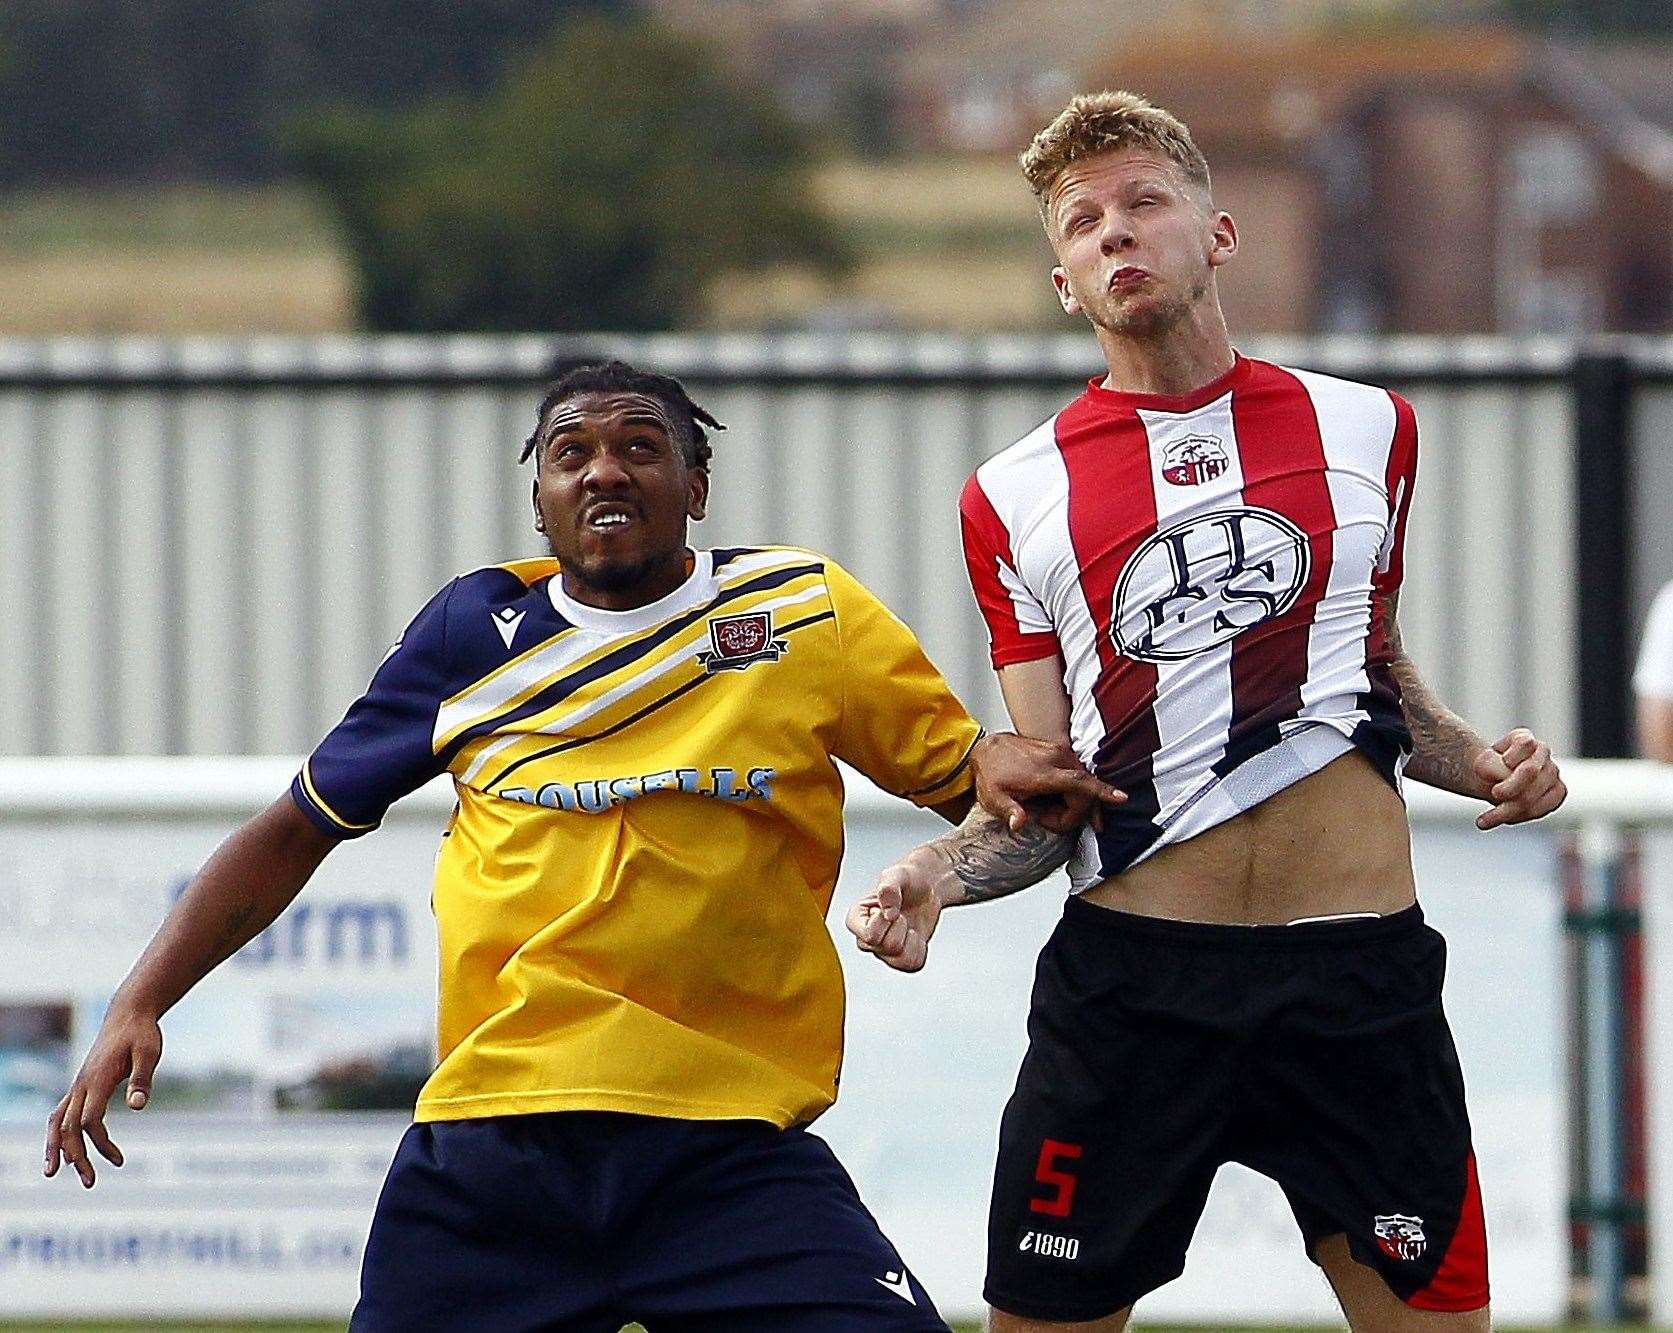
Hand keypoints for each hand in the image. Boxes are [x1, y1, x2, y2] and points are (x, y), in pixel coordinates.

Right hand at [44, 1006, 161, 1188]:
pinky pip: (61, 1113)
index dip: (99, 1142)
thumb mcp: (150, 1052)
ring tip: (54, 1173)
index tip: (117, 1159)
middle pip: (69, 1127)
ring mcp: (78, 1084)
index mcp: (97, 1079)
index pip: (89, 1120)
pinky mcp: (81, 1085)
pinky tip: (64, 1150)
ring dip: (57, 1147)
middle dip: (76, 1156)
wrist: (129, 1014)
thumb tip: (138, 1108)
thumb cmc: (142, 1033)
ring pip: (57, 1121)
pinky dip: (59, 1133)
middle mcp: (81, 1084)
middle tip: (89, 1183)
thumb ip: (142, 1079)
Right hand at [845, 852, 945, 972]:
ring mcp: (883, 951)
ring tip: (907, 924)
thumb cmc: (906, 880)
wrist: (926, 888)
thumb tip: (888, 911)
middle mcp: (866, 938)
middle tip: (900, 913)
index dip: (885, 921)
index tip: (887, 907)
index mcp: (856, 918)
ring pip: (899, 960)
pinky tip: (915, 934)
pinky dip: (920, 948)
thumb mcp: (897, 874)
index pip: (869, 935)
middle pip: (886, 948)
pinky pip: (912, 964)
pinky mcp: (900, 958)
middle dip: (901, 927)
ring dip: (911, 939)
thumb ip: (889, 888)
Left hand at [972, 732, 1124, 834]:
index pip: (1078, 782)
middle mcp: (1055, 758)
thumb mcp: (994, 797)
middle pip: (1084, 790)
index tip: (1120, 798)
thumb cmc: (992, 773)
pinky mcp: (1060, 752)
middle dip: (1073, 813)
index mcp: (1042, 772)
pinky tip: (1064, 802)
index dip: (1101, 792)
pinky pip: (1078, 774)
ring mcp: (1059, 752)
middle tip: (1046, 822)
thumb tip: (1018, 824)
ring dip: (1074, 802)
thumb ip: (1009, 811)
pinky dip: (1077, 790)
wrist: (988, 749)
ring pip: (1083, 782)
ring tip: (1046, 812)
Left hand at [1472, 729, 1566, 830]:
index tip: (1487, 769)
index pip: (1525, 744)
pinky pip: (1541, 809)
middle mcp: (1543, 753)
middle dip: (1509, 788)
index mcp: (1524, 738)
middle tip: (1492, 795)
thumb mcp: (1481, 765)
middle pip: (1531, 771)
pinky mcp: (1557, 793)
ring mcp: (1553, 773)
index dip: (1508, 759)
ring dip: (1506, 811)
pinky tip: (1502, 820)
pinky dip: (1517, 817)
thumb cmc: (1488, 770)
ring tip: (1483, 821)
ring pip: (1534, 795)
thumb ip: (1490, 766)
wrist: (1493, 782)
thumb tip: (1498, 775)